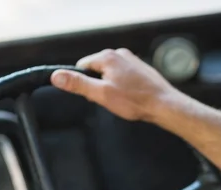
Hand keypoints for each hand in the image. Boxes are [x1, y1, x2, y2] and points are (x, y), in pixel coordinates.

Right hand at [51, 48, 177, 122]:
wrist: (164, 105)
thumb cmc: (135, 100)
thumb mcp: (101, 94)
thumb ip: (78, 84)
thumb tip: (56, 76)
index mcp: (108, 57)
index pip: (82, 67)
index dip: (84, 84)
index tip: (94, 95)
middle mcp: (120, 54)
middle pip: (96, 71)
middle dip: (99, 86)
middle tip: (110, 100)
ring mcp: (131, 60)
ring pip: (110, 75)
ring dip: (111, 88)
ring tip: (122, 100)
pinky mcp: (140, 69)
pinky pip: (123, 77)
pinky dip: (123, 88)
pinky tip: (130, 98)